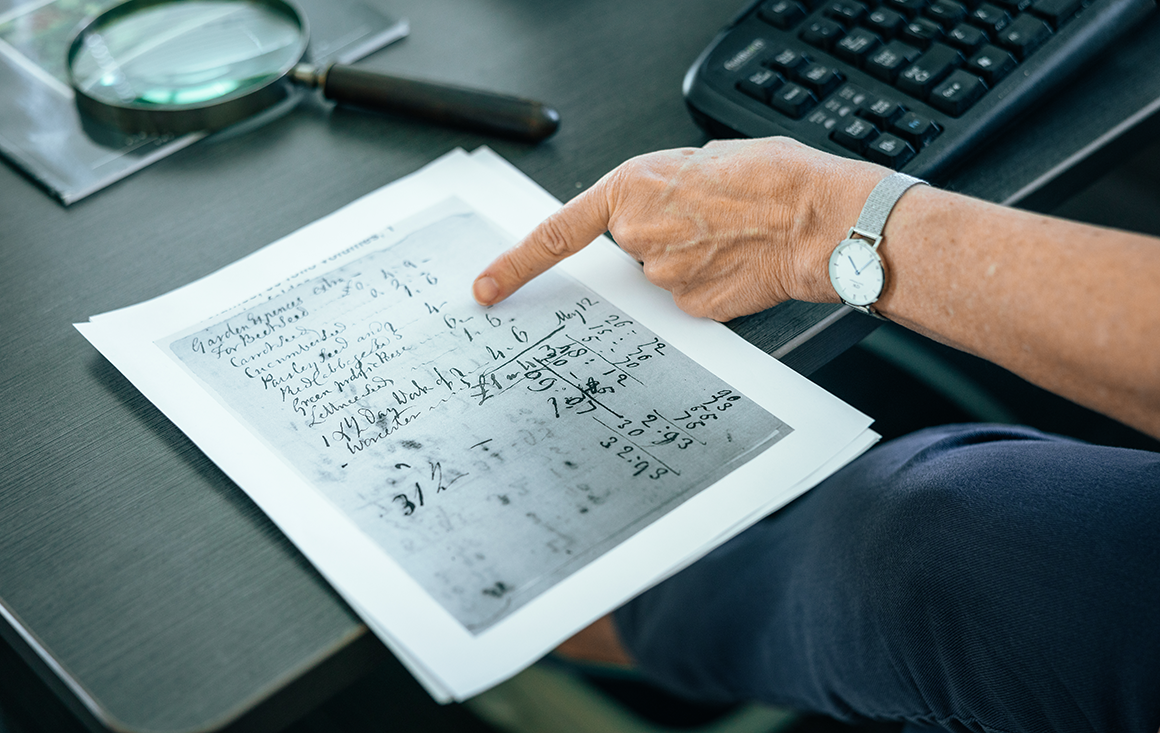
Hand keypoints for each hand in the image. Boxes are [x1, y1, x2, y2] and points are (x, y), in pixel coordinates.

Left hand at [473, 137, 888, 320]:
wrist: (817, 218)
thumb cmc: (772, 179)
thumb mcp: (702, 159)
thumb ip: (662, 190)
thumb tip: (663, 211)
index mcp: (632, 189)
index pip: (555, 235)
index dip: (516, 265)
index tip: (487, 288)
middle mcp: (638, 238)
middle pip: (628, 250)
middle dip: (657, 238)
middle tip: (703, 220)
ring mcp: (662, 280)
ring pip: (661, 276)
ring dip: (688, 259)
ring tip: (731, 237)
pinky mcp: (690, 310)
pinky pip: (686, 298)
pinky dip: (708, 284)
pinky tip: (737, 264)